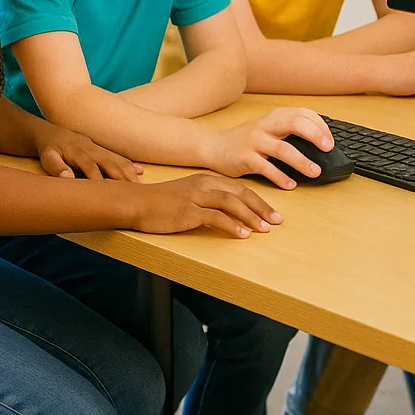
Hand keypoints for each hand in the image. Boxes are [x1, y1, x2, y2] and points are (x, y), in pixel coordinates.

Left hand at [37, 126, 142, 181]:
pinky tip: (140, 171)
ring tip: (139, 184)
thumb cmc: (50, 150)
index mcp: (78, 153)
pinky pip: (118, 156)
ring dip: (128, 171)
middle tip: (133, 190)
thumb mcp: (48, 158)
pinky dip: (129, 164)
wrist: (54, 134)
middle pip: (109, 163)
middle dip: (121, 176)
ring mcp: (99, 149)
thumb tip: (67, 176)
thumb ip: (56, 167)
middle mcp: (92, 150)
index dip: (99, 179)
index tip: (107, 193)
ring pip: (117, 160)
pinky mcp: (102, 150)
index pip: (91, 167)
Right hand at [133, 174, 282, 237]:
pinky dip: (232, 226)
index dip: (259, 200)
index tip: (272, 212)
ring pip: (232, 204)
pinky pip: (215, 218)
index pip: (240, 188)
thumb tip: (228, 213)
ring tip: (265, 229)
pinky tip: (242, 235)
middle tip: (277, 221)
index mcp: (207, 179)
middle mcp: (205, 184)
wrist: (136, 202)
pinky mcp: (188, 211)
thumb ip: (207, 199)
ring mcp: (197, 197)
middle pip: (241, 193)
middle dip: (262, 207)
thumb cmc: (161, 202)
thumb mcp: (188, 194)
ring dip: (251, 217)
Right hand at [206, 108, 333, 189]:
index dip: (319, 125)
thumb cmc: (247, 139)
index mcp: (275, 117)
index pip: (302, 114)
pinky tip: (290, 184)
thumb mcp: (269, 128)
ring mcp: (255, 142)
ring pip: (282, 149)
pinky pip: (265, 168)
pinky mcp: (245, 158)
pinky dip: (280, 176)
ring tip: (315, 171)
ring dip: (301, 161)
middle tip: (328, 148)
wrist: (215, 147)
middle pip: (294, 124)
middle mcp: (266, 126)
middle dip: (314, 135)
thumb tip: (321, 141)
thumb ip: (290, 130)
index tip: (330, 139)